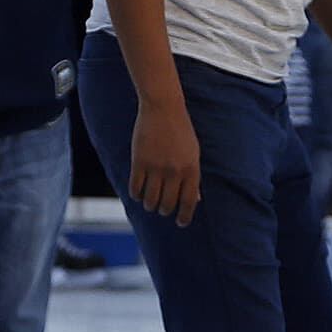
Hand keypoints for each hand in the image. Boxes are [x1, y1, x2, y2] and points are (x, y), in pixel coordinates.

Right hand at [128, 101, 202, 224]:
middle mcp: (174, 171)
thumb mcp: (193, 154)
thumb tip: (196, 201)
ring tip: (150, 202)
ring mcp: (156, 167)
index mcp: (191, 169)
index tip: (180, 223)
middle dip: (164, 210)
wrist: (163, 108)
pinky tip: (138, 193)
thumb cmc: (180, 131)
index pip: (188, 202)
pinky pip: (135, 188)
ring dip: (150, 205)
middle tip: (162, 208)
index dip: (184, 216)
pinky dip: (136, 195)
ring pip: (150, 200)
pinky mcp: (139, 162)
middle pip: (167, 204)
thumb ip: (193, 177)